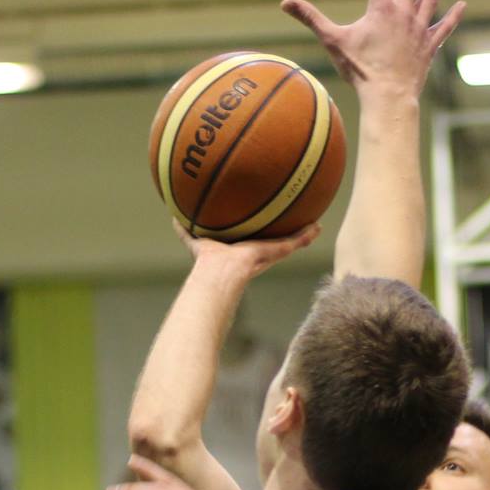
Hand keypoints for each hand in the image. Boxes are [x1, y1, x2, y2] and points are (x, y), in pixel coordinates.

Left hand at [180, 220, 320, 276]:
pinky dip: (306, 236)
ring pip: (288, 243)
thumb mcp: (195, 239)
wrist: (223, 272)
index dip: (255, 234)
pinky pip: (295, 243)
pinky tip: (317, 227)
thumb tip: (172, 217)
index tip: (261, 224)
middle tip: (292, 222)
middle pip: (271, 242)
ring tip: (313, 225)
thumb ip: (185, 230)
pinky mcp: (277, 253)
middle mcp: (255, 253)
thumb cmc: (207, 261)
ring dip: (300, 236)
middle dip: (280, 234)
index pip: (249, 241)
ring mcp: (268, 254)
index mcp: (239, 251)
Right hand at [281, 0, 465, 94]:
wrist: (388, 97)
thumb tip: (285, 1)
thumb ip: (310, 17)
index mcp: (382, 6)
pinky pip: (445, 26)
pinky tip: (461, 4)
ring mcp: (420, 28)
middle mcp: (404, 11)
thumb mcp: (333, 40)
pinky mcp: (429, 45)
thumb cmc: (360, 70)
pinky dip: (454, 15)